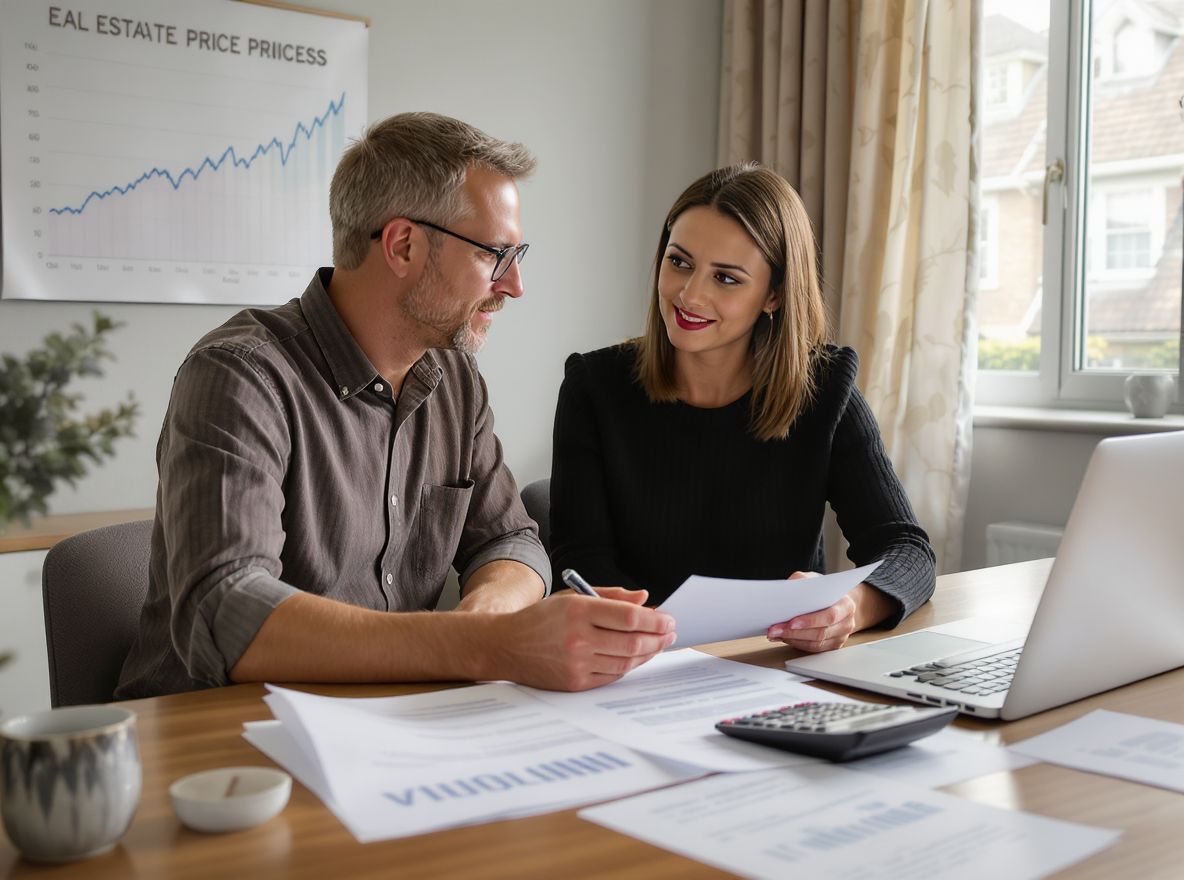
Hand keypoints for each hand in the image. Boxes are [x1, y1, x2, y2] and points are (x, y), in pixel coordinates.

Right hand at [491, 587, 675, 690]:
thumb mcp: (572, 597)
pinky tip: (637, 657)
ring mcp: (576, 664)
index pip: (628, 617)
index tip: (667, 618)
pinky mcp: (574, 683)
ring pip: (625, 662)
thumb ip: (611, 597)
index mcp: (578, 611)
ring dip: (648, 654)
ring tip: (658, 644)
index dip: (654, 619)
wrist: (505, 645)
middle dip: (657, 638)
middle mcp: (578, 638)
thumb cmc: (542, 619)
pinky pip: (612, 676)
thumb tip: (644, 599)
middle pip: (632, 642)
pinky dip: (629, 666)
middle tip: (670, 633)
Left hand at [766, 575, 891, 652]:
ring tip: (774, 633)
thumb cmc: (823, 590)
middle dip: (794, 632)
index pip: (829, 616)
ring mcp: (840, 637)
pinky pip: (813, 649)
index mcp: (846, 605)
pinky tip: (783, 637)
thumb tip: (784, 592)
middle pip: (820, 633)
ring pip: (815, 644)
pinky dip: (796, 644)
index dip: (810, 621)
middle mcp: (846, 623)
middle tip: (774, 629)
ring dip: (792, 639)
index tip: (791, 622)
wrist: (836, 600)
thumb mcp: (814, 579)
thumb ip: (801, 582)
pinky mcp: (831, 646)